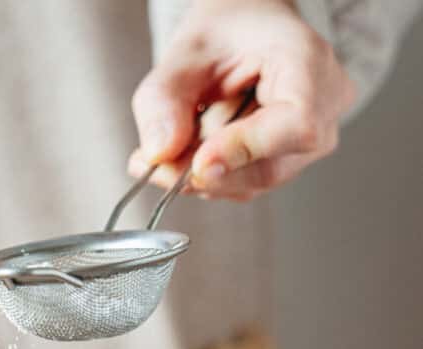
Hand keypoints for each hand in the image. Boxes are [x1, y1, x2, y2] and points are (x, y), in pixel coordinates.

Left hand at [130, 0, 355, 200]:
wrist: (247, 31)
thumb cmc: (228, 31)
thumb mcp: (184, 50)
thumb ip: (163, 99)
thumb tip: (159, 152)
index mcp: (309, 61)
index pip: (297, 123)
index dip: (246, 149)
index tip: (198, 165)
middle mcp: (325, 107)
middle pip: (270, 165)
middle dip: (207, 170)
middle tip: (156, 161)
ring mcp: (314, 140)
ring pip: (254, 182)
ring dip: (204, 174)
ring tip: (174, 143)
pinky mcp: (291, 161)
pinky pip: (248, 184)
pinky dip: (212, 176)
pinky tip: (193, 151)